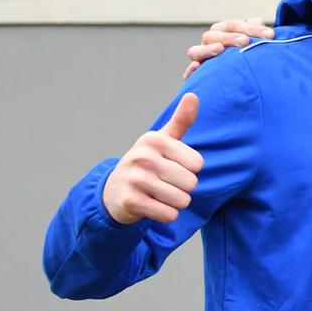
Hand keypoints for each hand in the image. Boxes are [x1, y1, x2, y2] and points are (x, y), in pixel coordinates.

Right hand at [101, 94, 203, 224]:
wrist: (114, 191)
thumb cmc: (147, 163)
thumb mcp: (162, 140)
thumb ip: (181, 120)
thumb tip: (193, 95)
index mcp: (154, 140)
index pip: (198, 164)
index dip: (189, 170)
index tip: (171, 167)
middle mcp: (142, 156)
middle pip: (191, 183)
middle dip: (182, 188)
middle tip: (164, 184)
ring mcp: (134, 179)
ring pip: (182, 200)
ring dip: (175, 203)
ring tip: (158, 194)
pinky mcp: (131, 202)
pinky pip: (169, 214)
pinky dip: (166, 215)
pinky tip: (152, 206)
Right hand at [183, 17, 272, 77]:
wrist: (239, 89)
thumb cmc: (248, 61)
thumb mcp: (254, 47)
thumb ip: (254, 33)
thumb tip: (257, 20)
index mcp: (221, 34)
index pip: (233, 26)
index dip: (251, 28)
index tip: (270, 35)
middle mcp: (208, 45)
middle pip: (213, 35)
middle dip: (230, 37)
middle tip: (245, 41)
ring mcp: (200, 60)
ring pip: (195, 51)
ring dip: (207, 49)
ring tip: (219, 50)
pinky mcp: (196, 78)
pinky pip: (188, 74)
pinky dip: (191, 70)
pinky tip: (197, 67)